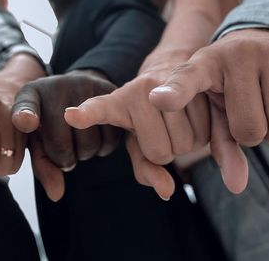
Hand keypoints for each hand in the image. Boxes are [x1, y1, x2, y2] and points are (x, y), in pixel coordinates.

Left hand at [11, 71, 120, 200]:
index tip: (26, 123)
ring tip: (78, 141)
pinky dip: (102, 148)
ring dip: (83, 154)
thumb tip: (56, 195)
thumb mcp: (39, 137)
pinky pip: (109, 140)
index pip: (25, 107)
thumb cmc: (51, 118)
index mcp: (30, 95)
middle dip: (62, 158)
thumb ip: (42, 164)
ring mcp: (84, 87)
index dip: (25, 116)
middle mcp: (56, 87)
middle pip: (61, 144)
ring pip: (88, 146)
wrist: (78, 86)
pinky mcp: (109, 94)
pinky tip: (95, 135)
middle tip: (64, 151)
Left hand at [64, 53, 218, 199]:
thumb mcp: (144, 144)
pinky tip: (133, 107)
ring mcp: (160, 82)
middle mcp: (135, 91)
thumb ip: (149, 169)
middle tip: (172, 127)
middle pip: (165, 150)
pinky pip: (182, 100)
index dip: (88, 113)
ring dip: (196, 136)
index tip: (72, 115)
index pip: (103, 110)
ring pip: (188, 141)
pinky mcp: (182, 78)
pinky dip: (162, 110)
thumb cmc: (154, 118)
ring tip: (187, 116)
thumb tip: (166, 191)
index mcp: (117, 106)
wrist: (182, 76)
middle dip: (175, 148)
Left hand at [151, 29, 268, 142]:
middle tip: (251, 118)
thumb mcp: (217, 109)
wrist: (264, 39)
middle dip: (254, 137)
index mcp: (203, 65)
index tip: (157, 100)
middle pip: (251, 129)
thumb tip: (236, 187)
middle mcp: (236, 54)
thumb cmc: (231, 85)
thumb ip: (219, 147)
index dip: (174, 94)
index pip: (185, 81)